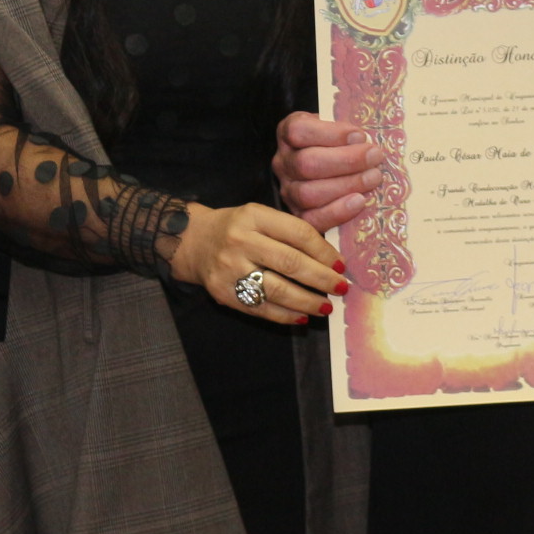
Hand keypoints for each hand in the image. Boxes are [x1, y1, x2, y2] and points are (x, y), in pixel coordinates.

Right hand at [164, 201, 346, 325]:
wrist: (192, 241)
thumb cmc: (237, 228)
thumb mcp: (259, 216)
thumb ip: (290, 232)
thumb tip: (331, 259)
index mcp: (254, 216)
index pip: (298, 233)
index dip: (324, 251)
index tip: (340, 265)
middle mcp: (241, 240)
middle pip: (290, 262)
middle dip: (322, 279)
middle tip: (341, 288)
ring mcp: (230, 268)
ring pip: (277, 289)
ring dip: (307, 301)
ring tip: (326, 307)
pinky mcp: (223, 293)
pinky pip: (261, 308)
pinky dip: (285, 315)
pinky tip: (302, 316)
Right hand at [272, 111, 389, 232]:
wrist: (328, 167)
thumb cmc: (336, 143)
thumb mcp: (336, 128)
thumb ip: (346, 131)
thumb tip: (366, 141)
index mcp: (287, 134)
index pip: (298, 131)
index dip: (330, 134)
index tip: (360, 136)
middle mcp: (282, 162)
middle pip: (306, 163)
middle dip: (346, 161)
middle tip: (375, 156)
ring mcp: (287, 190)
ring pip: (308, 193)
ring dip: (347, 185)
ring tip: (373, 177)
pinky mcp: (297, 214)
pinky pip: (312, 219)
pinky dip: (338, 212)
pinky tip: (360, 201)